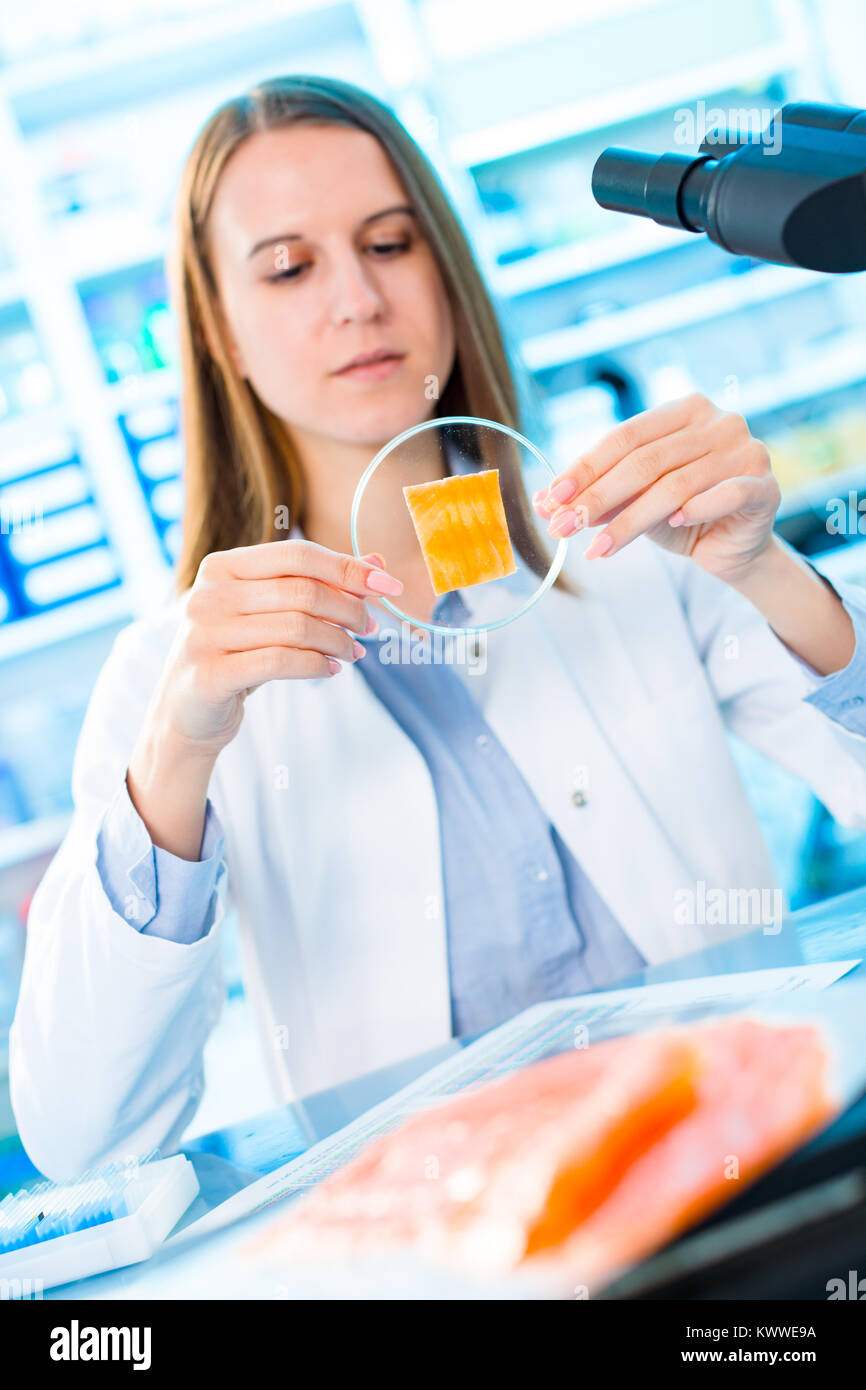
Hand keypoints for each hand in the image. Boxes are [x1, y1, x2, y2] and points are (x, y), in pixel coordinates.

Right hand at [145, 539, 402, 757]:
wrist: (187, 710)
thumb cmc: (237, 652)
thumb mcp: (271, 613)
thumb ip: (318, 584)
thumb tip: (377, 566)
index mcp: (222, 567)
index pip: (297, 555)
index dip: (347, 568)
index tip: (388, 587)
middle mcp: (208, 595)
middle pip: (301, 591)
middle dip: (348, 609)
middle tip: (370, 628)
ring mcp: (204, 635)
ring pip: (296, 628)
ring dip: (337, 641)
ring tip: (353, 652)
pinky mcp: (210, 675)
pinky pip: (280, 662)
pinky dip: (316, 665)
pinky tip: (331, 670)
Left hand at [533, 393, 781, 585]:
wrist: (731, 548)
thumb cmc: (681, 515)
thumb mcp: (633, 503)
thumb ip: (597, 496)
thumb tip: (544, 502)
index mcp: (685, 410)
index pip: (624, 437)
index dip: (585, 468)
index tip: (552, 499)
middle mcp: (719, 421)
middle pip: (645, 461)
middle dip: (597, 498)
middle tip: (562, 527)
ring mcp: (746, 450)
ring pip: (675, 485)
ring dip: (629, 521)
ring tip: (596, 549)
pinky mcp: (764, 486)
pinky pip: (724, 495)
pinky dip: (695, 510)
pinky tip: (673, 525)